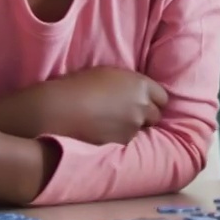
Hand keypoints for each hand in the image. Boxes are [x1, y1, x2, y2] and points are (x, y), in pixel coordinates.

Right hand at [0, 67, 168, 145]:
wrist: (57, 109)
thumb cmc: (76, 86)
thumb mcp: (106, 75)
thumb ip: (127, 85)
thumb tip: (135, 92)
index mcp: (140, 84)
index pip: (162, 97)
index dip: (152, 100)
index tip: (143, 102)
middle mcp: (142, 106)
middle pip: (156, 116)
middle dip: (145, 116)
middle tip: (126, 114)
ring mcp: (132, 127)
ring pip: (140, 130)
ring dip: (130, 127)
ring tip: (109, 123)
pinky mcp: (121, 143)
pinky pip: (126, 141)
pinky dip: (118, 138)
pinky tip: (101, 132)